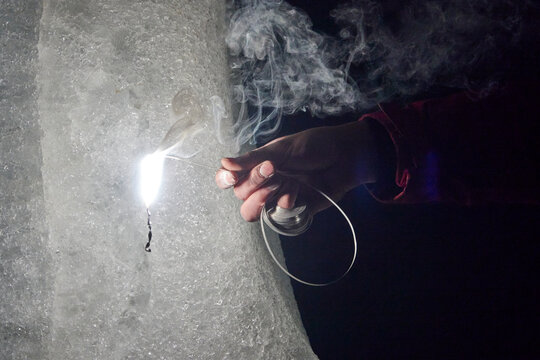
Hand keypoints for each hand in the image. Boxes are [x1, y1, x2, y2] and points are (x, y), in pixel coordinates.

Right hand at [215, 120, 378, 220]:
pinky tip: (298, 191)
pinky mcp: (292, 210)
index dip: (225, 180)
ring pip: (252, 212)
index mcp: (257, 165)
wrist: (344, 157)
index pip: (229, 179)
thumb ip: (252, 159)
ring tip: (280, 184)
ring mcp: (276, 197)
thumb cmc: (314, 146)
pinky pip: (277, 216)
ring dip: (262, 199)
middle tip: (272, 171)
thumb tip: (224, 163)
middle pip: (240, 195)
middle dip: (253, 184)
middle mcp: (263, 183)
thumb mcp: (281, 149)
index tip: (232, 177)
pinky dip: (285, 202)